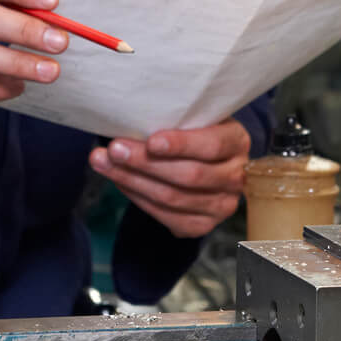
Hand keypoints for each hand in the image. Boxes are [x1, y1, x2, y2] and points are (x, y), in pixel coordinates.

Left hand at [88, 119, 251, 237]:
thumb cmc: (192, 129)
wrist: (203, 159)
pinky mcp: (203, 225)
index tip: (151, 141)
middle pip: (189, 175)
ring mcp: (222, 205)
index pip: (212, 146)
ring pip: (173, 198)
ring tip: (103, 163)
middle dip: (145, 163)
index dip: (182, 145)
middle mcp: (236, 176)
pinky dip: (138, 198)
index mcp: (237, 141)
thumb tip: (131, 116)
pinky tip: (119, 181)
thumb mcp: (193, 115)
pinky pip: (166, 216)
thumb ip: (174, 116)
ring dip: (132, 181)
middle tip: (113, 150)